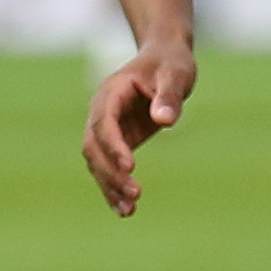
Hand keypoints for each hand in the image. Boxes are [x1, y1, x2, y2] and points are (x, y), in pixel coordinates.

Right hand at [80, 38, 196, 216]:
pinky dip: (113, 188)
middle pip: (94, 146)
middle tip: (135, 193)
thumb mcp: (176, 74)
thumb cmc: (170, 64)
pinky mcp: (117, 142)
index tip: (131, 167)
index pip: (104, 122)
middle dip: (110, 172)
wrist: (163, 60)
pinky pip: (107, 167)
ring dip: (109, 185)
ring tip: (130, 210)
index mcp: (111, 92)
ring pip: (96, 161)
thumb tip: (164, 120)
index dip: (114, 146)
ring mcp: (107, 128)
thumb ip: (170, 96)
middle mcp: (101, 111)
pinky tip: (126, 210)